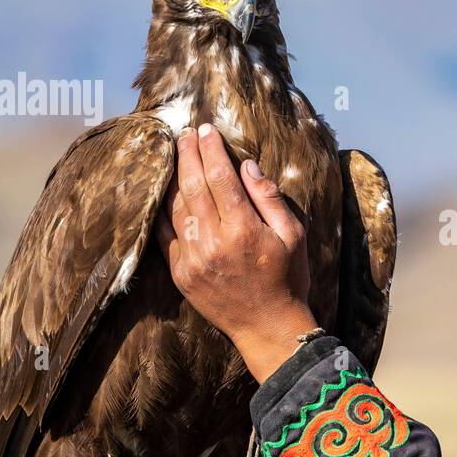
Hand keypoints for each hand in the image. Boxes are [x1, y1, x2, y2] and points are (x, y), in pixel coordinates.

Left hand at [156, 123, 318, 381]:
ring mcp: (192, 257)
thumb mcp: (293, 236)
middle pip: (193, 186)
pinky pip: (165, 233)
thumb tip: (247, 166)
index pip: (220, 177)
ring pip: (175, 206)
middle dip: (187, 155)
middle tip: (184, 134)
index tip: (206, 130)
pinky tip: (166, 192)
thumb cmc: (287, 279)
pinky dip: (163, 209)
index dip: (211, 150)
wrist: (267, 326)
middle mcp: (212, 240)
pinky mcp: (180, 272)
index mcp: (242, 229)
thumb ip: (269, 199)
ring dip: (174, 178)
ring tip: (175, 156)